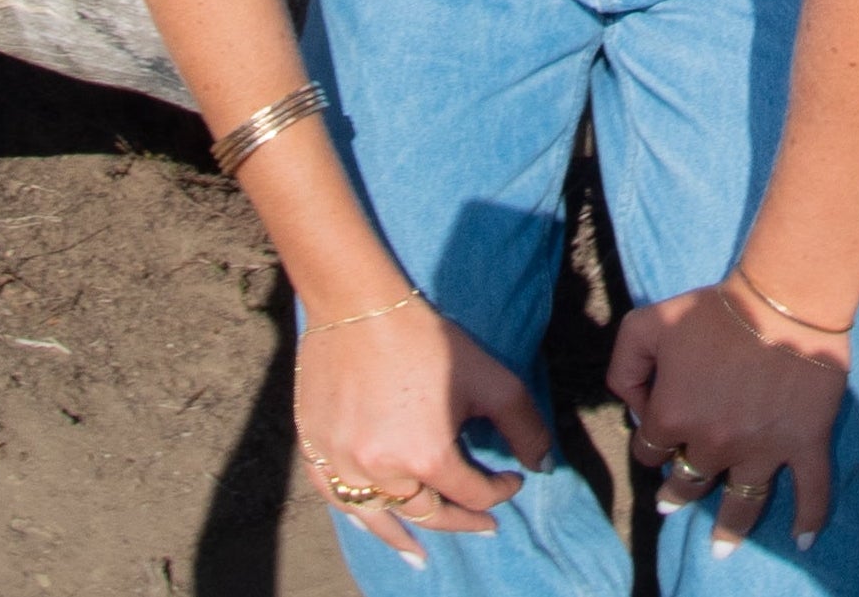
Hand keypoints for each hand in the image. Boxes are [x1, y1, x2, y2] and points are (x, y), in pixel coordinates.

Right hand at [294, 293, 551, 563]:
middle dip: (460, 519)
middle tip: (480, 524)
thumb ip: (524, 425)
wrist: (358, 303)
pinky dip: (358, 515)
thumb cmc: (426, 338)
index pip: (472, 493)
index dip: (498, 491)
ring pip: (380, 516)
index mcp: (427, 457)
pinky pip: (337, 498)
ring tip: (419, 554)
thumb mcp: (490, 377)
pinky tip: (369, 521)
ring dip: (405, 535)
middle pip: (427, 512)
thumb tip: (542, 466)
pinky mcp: (316, 451)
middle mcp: (383, 472)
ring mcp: (344, 465)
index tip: (510, 480)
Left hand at [608, 279, 847, 558]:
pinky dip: (810, 520)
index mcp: (675, 417)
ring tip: (720, 549)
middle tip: (671, 501)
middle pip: (690, 481)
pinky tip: (804, 541)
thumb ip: (624, 365)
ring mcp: (762, 450)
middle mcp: (715, 445)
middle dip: (677, 491)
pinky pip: (811, 493)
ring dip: (729, 529)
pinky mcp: (804, 445)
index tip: (658, 426)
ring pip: (742, 503)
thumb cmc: (712, 309)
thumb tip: (633, 405)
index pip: (650, 448)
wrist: (780, 300)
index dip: (650, 439)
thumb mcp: (647, 323)